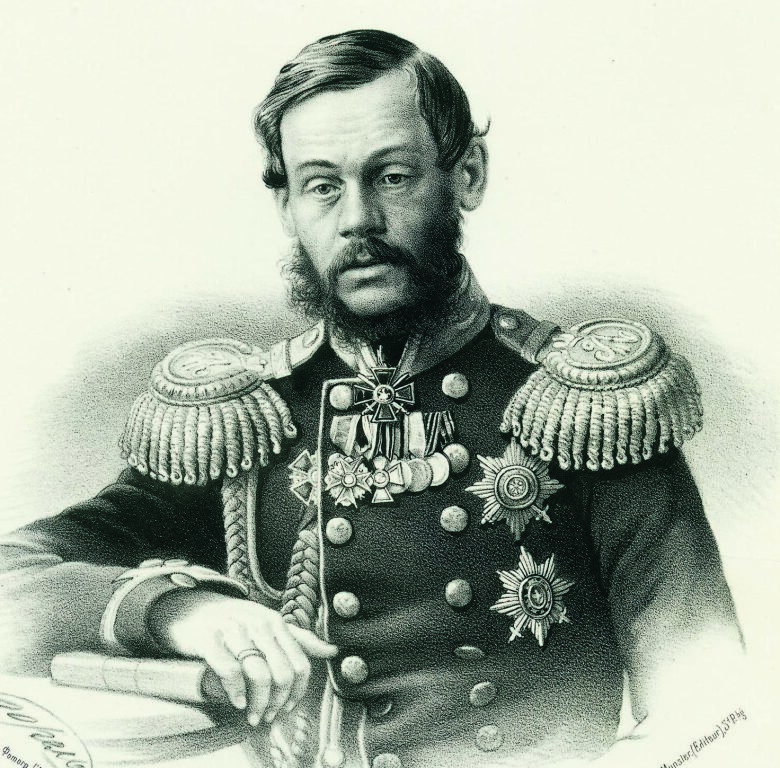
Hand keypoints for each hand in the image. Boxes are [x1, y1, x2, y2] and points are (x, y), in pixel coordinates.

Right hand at [149, 589, 337, 725]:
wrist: (193, 607)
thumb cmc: (236, 621)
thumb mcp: (269, 624)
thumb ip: (300, 639)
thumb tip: (333, 651)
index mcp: (276, 623)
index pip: (299, 664)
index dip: (297, 692)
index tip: (286, 707)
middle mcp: (258, 625)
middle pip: (282, 673)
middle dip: (277, 702)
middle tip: (268, 716)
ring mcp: (233, 631)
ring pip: (259, 674)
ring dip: (258, 703)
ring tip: (253, 715)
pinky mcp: (209, 639)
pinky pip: (229, 670)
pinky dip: (236, 691)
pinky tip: (238, 702)